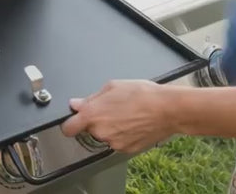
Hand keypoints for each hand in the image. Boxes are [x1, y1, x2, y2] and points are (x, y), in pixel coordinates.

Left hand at [61, 80, 175, 153]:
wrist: (167, 109)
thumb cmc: (142, 94)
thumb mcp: (113, 86)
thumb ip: (91, 98)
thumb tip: (76, 104)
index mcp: (93, 115)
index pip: (68, 128)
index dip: (70, 123)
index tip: (73, 120)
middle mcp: (100, 132)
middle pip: (89, 130)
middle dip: (96, 121)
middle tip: (110, 109)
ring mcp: (113, 143)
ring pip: (105, 136)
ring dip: (110, 128)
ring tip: (126, 114)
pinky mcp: (126, 149)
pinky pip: (118, 141)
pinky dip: (122, 135)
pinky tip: (133, 123)